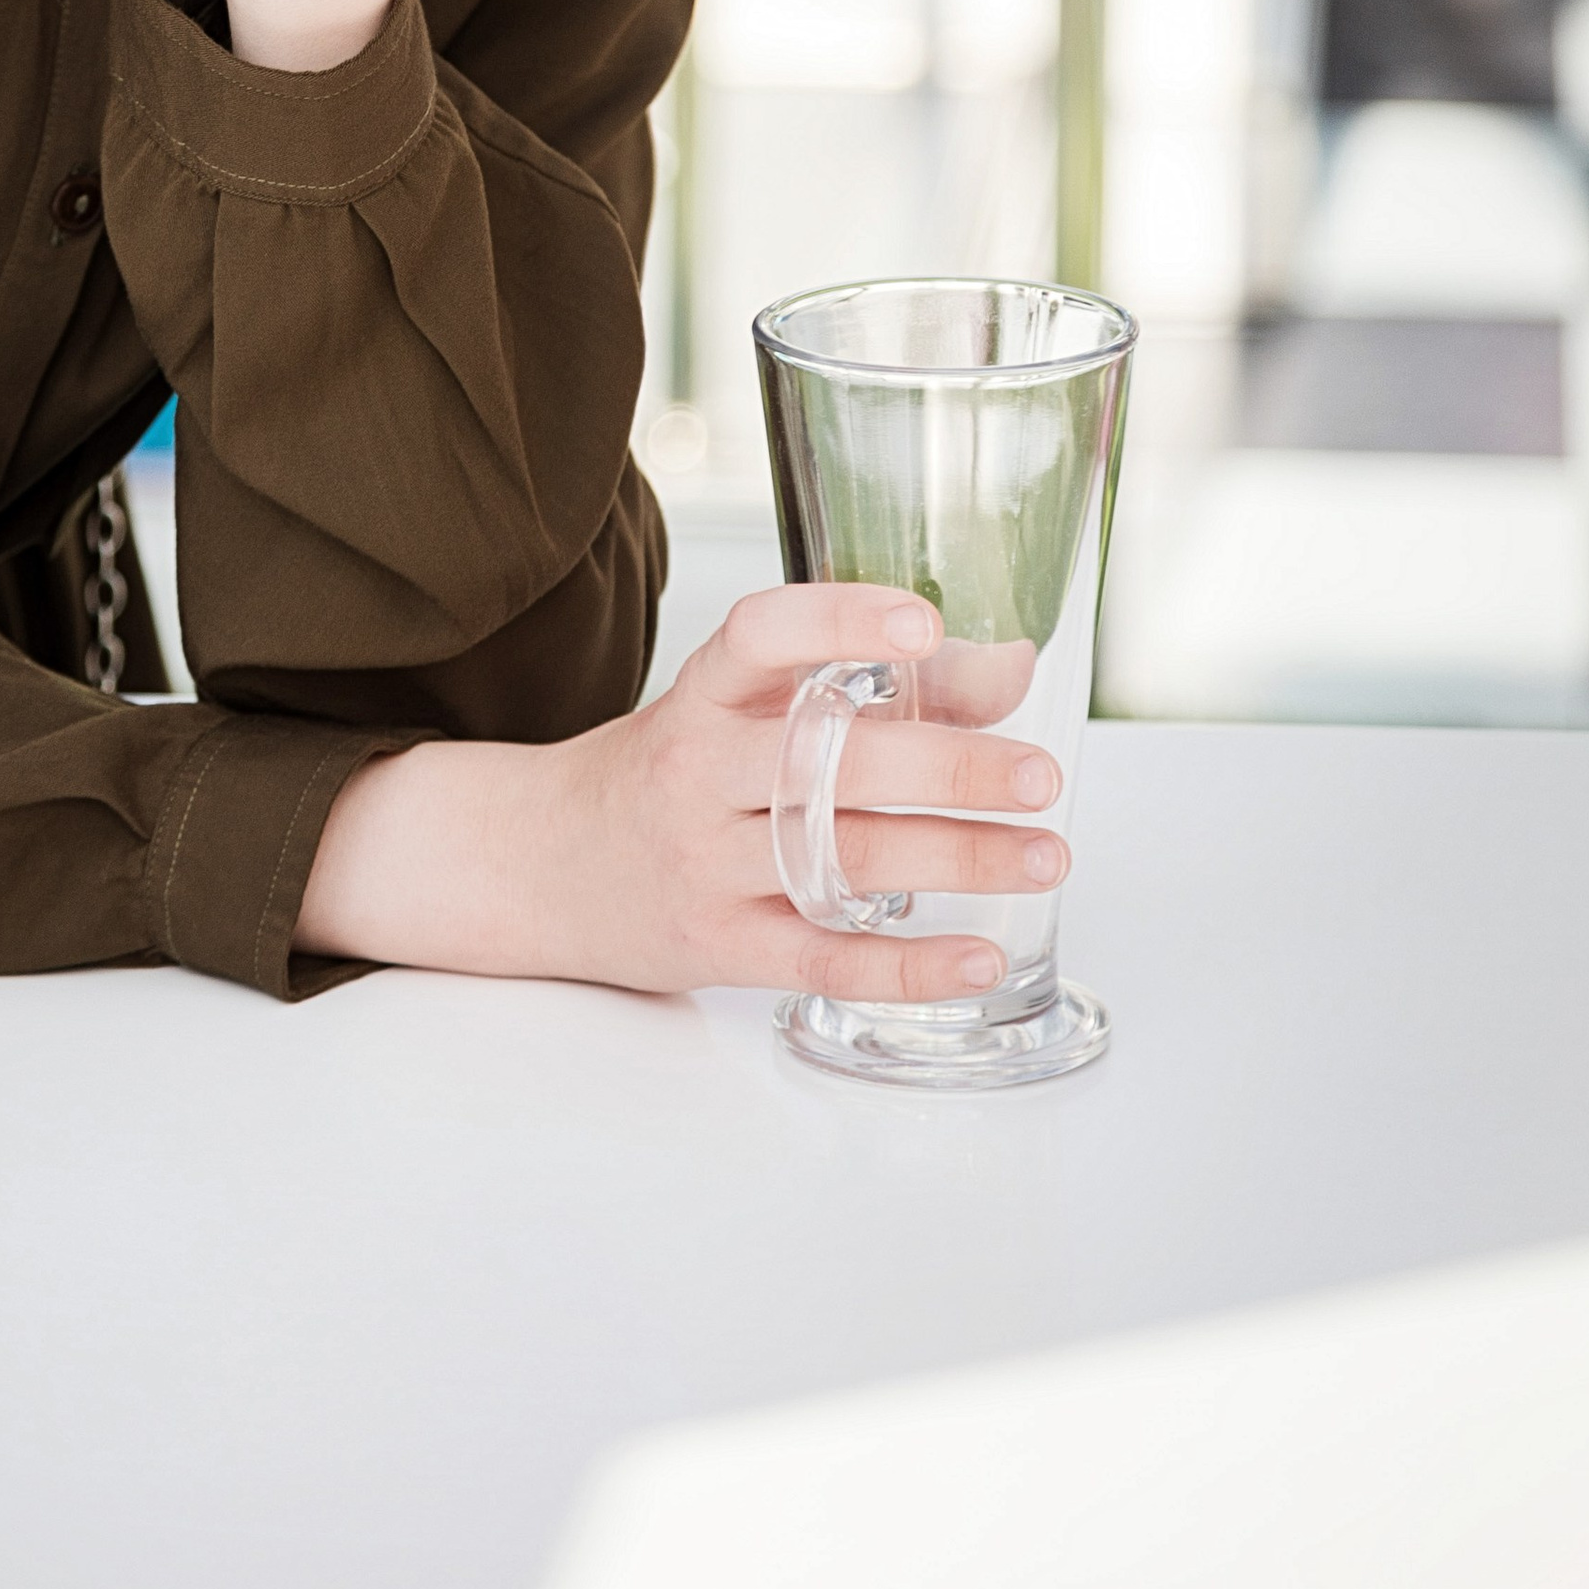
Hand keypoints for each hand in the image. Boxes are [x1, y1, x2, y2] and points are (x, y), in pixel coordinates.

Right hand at [295, 582, 1066, 997]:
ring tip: (1046, 853)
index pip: (760, 636)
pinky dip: (908, 967)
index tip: (923, 623)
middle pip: (829, 763)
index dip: (840, 621)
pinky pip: (823, 959)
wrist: (542, 866)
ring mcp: (705, 863)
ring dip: (958, 858)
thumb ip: (876, 687)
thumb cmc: (669, 774)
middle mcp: (697, 771)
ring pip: (842, 860)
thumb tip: (1008, 668)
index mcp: (702, 696)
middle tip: (1038, 774)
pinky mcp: (719, 946)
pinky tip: (981, 955)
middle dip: (947, 768)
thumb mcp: (744, 712)